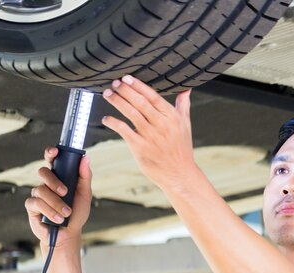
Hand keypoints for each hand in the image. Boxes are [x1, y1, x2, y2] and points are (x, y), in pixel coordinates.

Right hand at [24, 146, 91, 248]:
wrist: (68, 233)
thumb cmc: (76, 213)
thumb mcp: (85, 195)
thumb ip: (85, 176)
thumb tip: (85, 158)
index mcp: (59, 178)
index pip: (51, 161)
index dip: (50, 153)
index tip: (54, 151)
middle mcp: (46, 184)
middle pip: (43, 172)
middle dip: (54, 181)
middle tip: (65, 192)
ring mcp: (38, 194)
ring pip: (41, 190)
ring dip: (56, 203)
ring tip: (66, 213)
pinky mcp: (31, 206)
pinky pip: (37, 203)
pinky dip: (49, 211)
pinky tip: (57, 219)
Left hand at [101, 75, 196, 190]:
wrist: (180, 173)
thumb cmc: (181, 149)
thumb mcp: (186, 125)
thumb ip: (183, 105)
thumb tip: (186, 88)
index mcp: (172, 117)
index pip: (153, 96)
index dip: (138, 86)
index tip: (126, 78)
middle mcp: (162, 125)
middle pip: (140, 102)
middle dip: (125, 90)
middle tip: (114, 83)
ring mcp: (151, 136)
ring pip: (131, 114)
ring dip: (117, 102)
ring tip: (108, 94)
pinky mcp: (140, 147)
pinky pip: (124, 131)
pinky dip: (114, 123)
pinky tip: (107, 119)